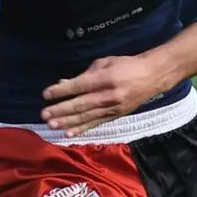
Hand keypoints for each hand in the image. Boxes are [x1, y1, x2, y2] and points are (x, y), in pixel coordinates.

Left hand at [41, 54, 164, 136]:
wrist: (153, 77)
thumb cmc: (127, 65)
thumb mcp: (106, 62)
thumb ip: (85, 74)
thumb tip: (64, 83)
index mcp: (106, 78)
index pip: (79, 86)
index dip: (61, 91)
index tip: (46, 95)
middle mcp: (108, 95)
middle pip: (80, 104)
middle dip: (60, 110)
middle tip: (44, 114)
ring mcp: (112, 108)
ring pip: (86, 117)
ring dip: (67, 122)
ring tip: (52, 125)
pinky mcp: (115, 116)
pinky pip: (95, 124)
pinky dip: (81, 129)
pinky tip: (69, 133)